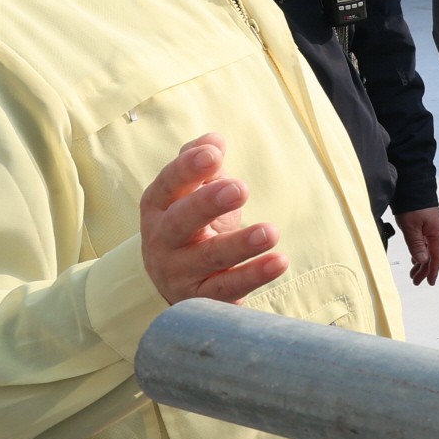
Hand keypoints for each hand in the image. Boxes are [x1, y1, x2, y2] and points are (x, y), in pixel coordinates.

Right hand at [139, 134, 286, 304]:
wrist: (176, 282)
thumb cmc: (192, 224)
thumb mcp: (191, 192)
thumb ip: (201, 164)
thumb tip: (214, 141)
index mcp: (159, 206)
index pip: (168, 184)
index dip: (187, 169)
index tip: (213, 155)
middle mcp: (163, 240)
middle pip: (181, 221)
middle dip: (208, 203)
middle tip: (239, 188)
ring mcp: (180, 271)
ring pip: (209, 258)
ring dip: (240, 244)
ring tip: (270, 231)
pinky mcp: (202, 298)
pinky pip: (228, 287)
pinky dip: (254, 275)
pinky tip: (279, 261)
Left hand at [396, 206, 438, 285]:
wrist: (412, 186)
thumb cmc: (412, 206)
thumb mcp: (411, 228)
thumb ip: (417, 245)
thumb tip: (423, 261)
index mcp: (436, 233)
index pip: (436, 256)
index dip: (433, 270)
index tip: (430, 282)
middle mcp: (436, 231)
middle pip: (432, 255)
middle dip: (424, 269)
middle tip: (416, 281)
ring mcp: (431, 227)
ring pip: (428, 249)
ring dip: (421, 262)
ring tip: (413, 273)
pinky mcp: (425, 224)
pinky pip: (425, 243)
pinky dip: (420, 252)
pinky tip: (415, 258)